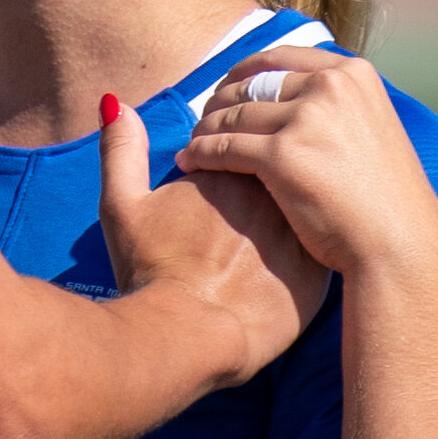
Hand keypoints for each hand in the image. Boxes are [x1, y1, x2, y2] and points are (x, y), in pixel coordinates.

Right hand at [99, 93, 326, 377]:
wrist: (186, 334)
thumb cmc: (151, 270)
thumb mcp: (122, 205)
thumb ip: (121, 149)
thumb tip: (116, 104)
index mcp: (230, 171)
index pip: (246, 146)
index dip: (233, 164)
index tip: (219, 193)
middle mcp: (272, 194)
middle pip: (282, 174)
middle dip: (270, 186)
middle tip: (242, 224)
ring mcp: (297, 232)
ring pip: (307, 210)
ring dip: (297, 216)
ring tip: (266, 246)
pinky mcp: (316, 272)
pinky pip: (322, 250)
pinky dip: (311, 252)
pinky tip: (289, 268)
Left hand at [181, 48, 437, 283]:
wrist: (399, 244)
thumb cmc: (385, 200)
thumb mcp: (372, 130)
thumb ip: (337, 105)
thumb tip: (296, 92)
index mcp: (353, 75)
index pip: (281, 58)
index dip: (245, 70)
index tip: (227, 86)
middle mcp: (331, 86)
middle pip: (252, 83)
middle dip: (220, 100)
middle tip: (203, 118)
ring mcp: (307, 119)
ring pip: (232, 113)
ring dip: (205, 128)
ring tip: (194, 142)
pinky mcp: (282, 155)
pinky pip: (224, 146)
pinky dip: (201, 152)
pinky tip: (190, 163)